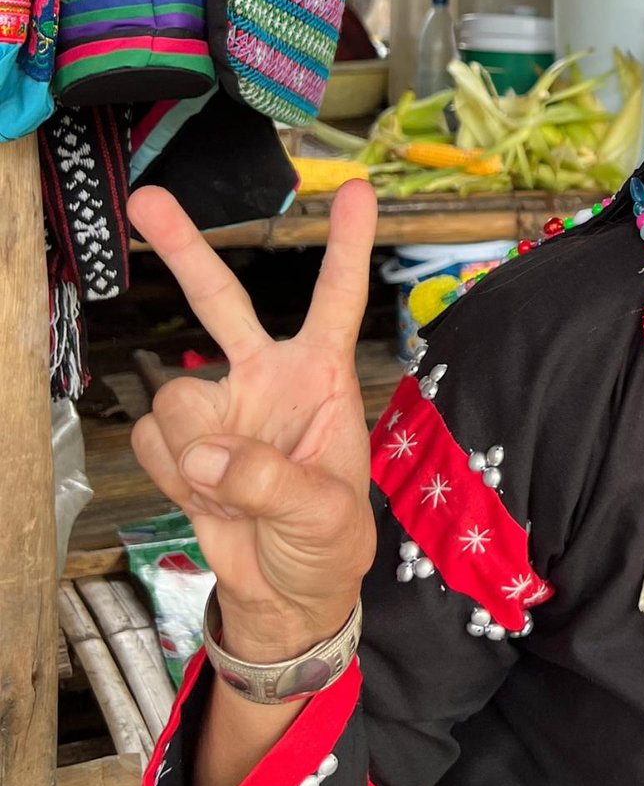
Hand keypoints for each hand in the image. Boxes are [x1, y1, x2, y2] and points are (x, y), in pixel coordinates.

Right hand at [129, 182, 379, 660]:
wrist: (285, 595)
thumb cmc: (329, 545)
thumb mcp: (326, 516)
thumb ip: (271, 481)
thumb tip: (205, 453)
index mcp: (323, 379)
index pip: (336, 300)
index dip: (346, 244)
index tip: (354, 189)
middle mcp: (268, 379)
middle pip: (222, 300)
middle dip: (184, 247)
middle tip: (148, 198)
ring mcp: (220, 409)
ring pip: (174, 399)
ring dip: (196, 453)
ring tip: (233, 492)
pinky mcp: (182, 446)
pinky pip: (154, 444)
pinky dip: (176, 479)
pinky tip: (208, 499)